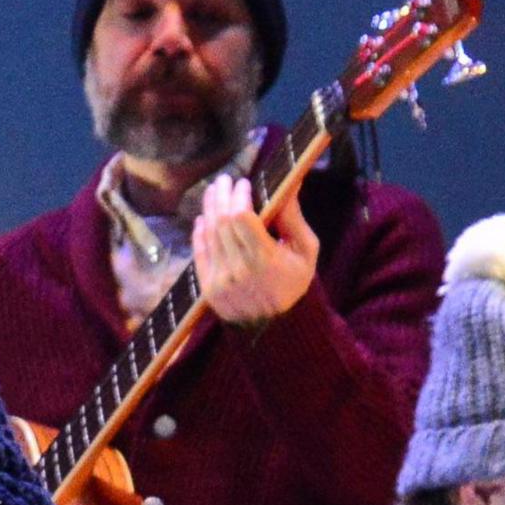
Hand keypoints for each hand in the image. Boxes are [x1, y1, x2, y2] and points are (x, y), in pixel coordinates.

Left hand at [190, 169, 319, 323]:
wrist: (273, 326)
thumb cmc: (294, 283)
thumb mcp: (306, 251)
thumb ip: (294, 219)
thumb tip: (290, 184)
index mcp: (265, 259)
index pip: (242, 218)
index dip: (239, 197)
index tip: (243, 183)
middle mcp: (239, 269)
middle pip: (222, 222)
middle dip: (223, 196)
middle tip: (225, 179)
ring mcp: (220, 279)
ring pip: (209, 234)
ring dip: (210, 209)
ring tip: (214, 191)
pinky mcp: (207, 286)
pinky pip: (199, 252)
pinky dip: (200, 231)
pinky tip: (203, 217)